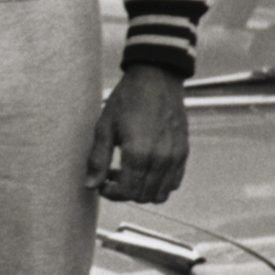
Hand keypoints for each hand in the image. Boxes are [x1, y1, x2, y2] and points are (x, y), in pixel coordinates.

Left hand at [89, 65, 188, 202]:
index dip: (111, 193)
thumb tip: (90, 185)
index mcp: (138, 153)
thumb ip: (98, 159)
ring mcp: (175, 156)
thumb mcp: (104, 127)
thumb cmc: (127, 99)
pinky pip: (174, 181)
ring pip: (161, 194)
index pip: (127, 192)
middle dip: (124, 192)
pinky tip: (146, 168)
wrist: (156, 78)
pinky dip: (160, 184)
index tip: (102, 184)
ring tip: (128, 172)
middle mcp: (161, 158)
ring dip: (142, 191)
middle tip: (111, 176)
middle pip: (143, 196)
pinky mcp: (184, 151)